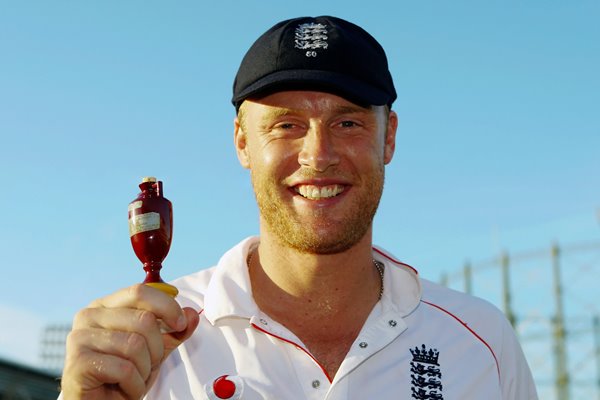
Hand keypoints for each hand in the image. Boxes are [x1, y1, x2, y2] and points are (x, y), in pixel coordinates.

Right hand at [60, 284, 199, 398]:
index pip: (140, 291)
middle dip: (156, 347)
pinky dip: (133, 384)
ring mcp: (79, 338)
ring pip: (135, 344)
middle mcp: (89, 316)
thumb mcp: (155, 348)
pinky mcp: (77, 363)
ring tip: (135, 377)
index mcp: (106, 305)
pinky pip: (124, 369)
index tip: (180, 324)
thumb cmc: (124, 375)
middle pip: (143, 319)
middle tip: (148, 363)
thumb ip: (174, 330)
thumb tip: (192, 314)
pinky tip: (124, 388)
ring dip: (144, 368)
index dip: (167, 306)